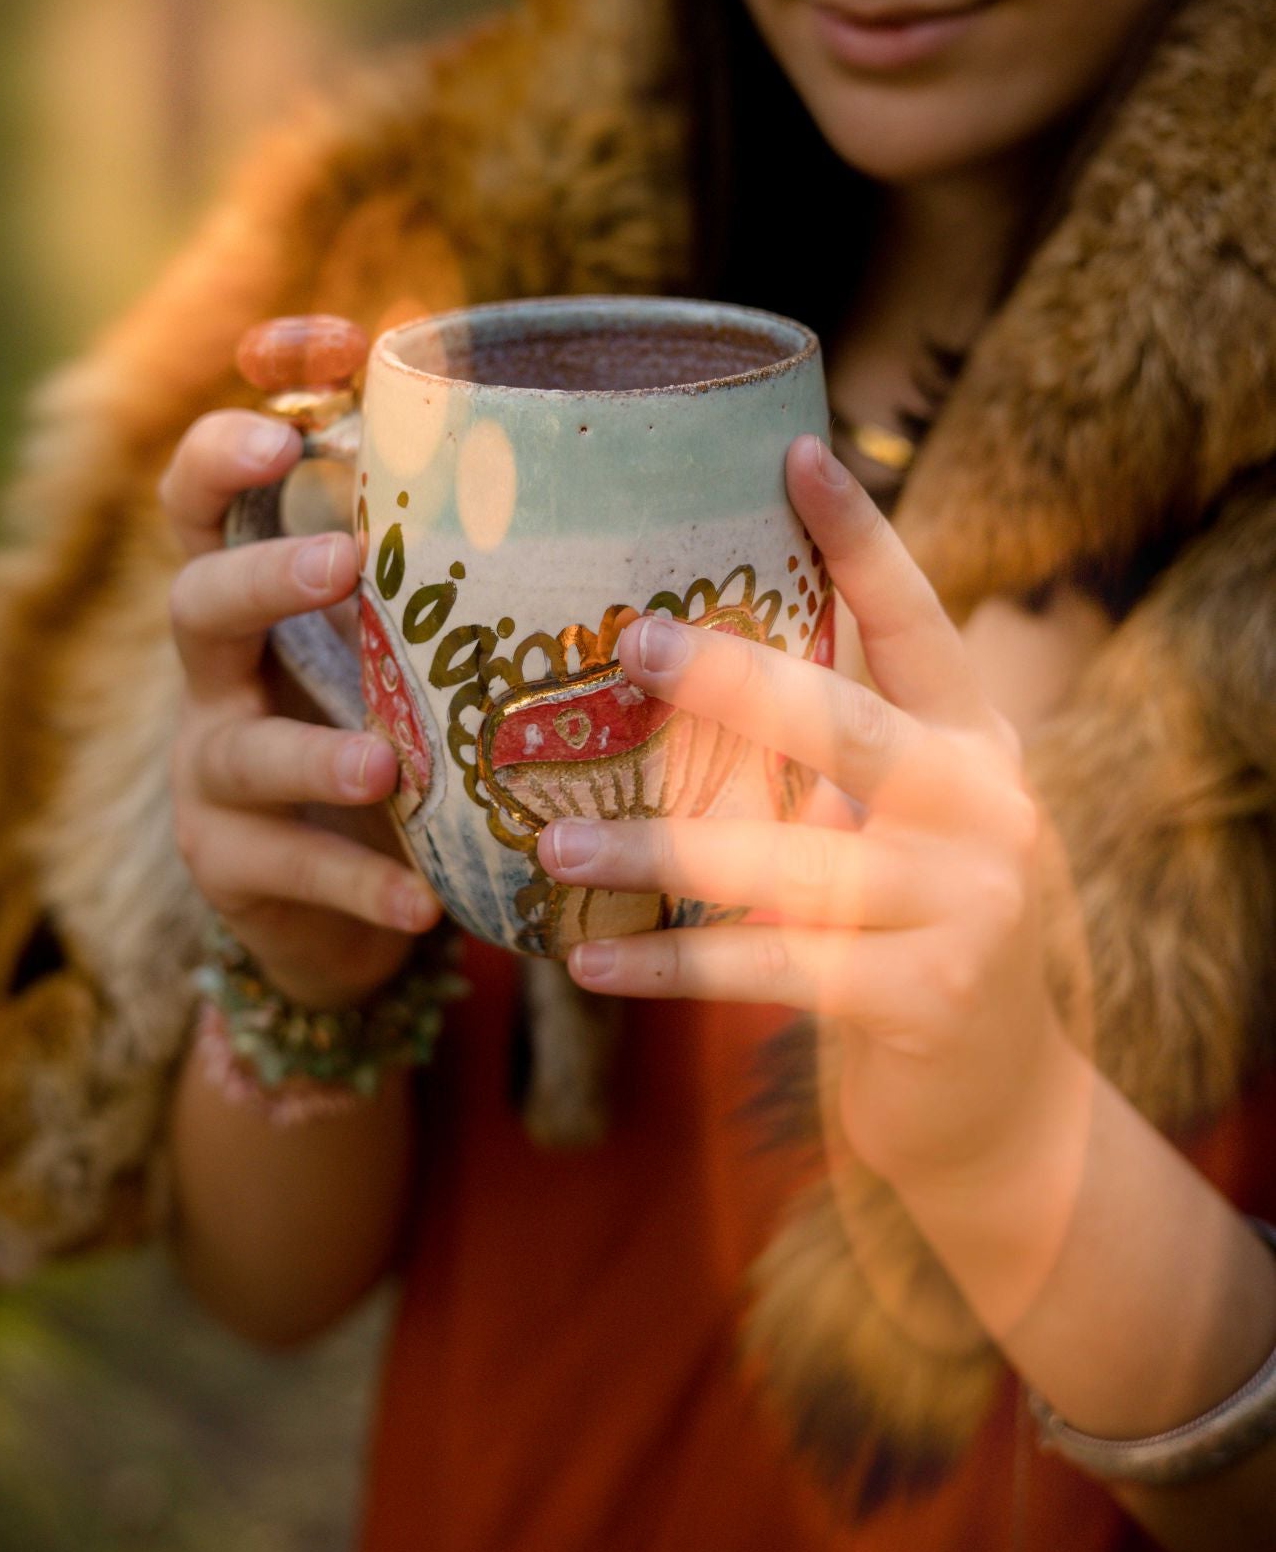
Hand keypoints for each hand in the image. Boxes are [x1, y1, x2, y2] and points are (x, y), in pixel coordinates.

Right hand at [160, 409, 441, 1010]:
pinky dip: (358, 888)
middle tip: (346, 556)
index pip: (215, 481)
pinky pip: (288, 870)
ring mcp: (215, 767)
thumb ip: (479, 556)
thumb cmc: (405, 727)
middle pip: (195, 591)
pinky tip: (422, 906)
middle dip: (264, 567)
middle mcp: (221, 667)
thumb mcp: (425, 635)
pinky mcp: (231, 864)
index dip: (244, 418)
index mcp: (261, 585)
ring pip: (238, 745)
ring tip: (387, 762)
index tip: (323, 354)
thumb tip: (638, 453)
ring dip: (315, 751)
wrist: (344, 899)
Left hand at [536, 435, 1078, 1194]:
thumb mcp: (900, 826)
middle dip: (733, 681)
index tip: (795, 450)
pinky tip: (585, 959)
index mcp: (974, 742)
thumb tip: (681, 674)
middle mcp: (983, 807)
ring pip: (783, 859)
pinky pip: (765, 970)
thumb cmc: (914, 931)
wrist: (1000, 1101)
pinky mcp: (923, 998)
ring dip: (654, 852)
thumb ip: (830, 761)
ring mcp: (965, 904)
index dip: (861, 537)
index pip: (920, 621)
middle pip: (845, 722)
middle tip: (631, 645)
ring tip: (549, 843)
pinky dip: (669, 964)